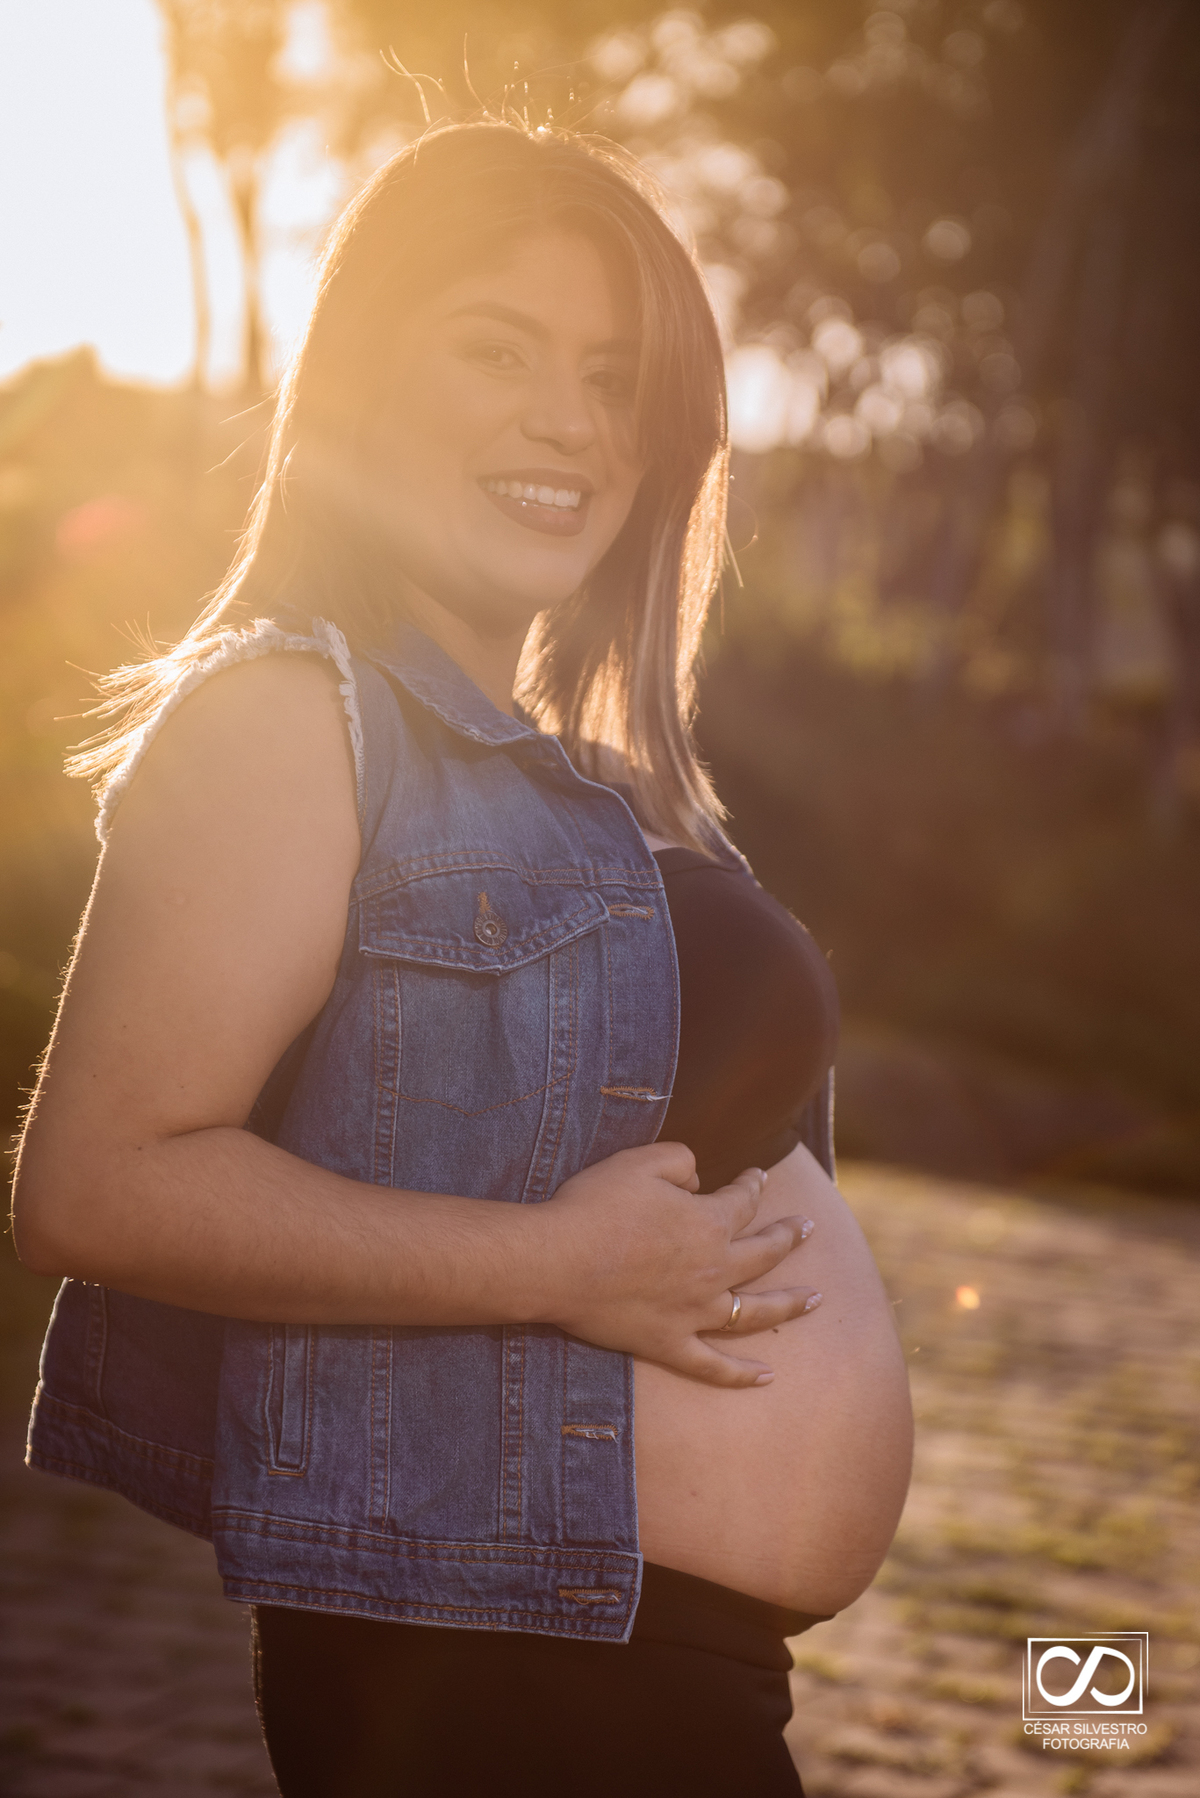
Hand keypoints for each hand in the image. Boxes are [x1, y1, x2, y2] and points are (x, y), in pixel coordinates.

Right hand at [533, 1142, 819, 1386]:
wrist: (556, 1261)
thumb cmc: (595, 1205)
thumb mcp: (640, 1162)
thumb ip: (680, 1161)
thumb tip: (697, 1177)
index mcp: (708, 1223)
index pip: (743, 1201)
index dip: (753, 1185)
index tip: (759, 1177)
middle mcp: (713, 1270)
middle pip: (764, 1253)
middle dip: (789, 1237)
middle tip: (809, 1228)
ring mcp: (694, 1312)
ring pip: (755, 1312)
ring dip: (789, 1305)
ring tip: (816, 1299)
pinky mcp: (669, 1344)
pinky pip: (714, 1366)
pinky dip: (741, 1374)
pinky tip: (767, 1377)